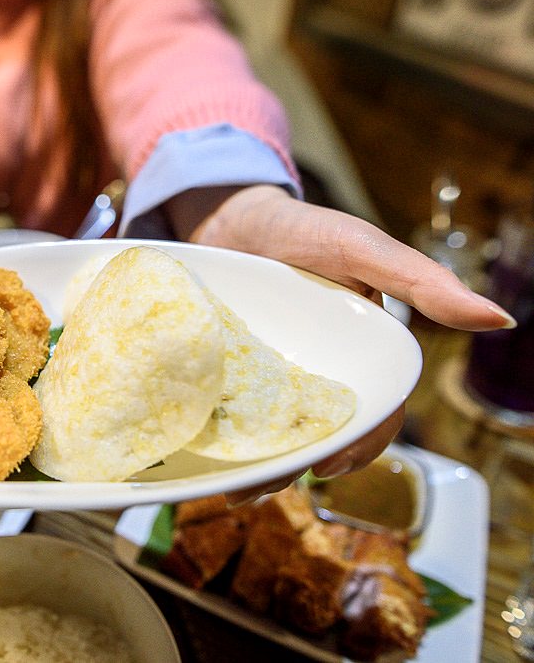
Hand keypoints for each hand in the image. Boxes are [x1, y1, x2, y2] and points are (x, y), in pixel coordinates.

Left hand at [165, 184, 515, 502]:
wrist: (230, 214)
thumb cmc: (304, 229)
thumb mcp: (361, 250)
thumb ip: (422, 281)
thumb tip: (500, 321)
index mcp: (360, 353)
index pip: (371, 412)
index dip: (359, 444)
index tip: (328, 467)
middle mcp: (318, 371)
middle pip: (318, 433)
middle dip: (296, 466)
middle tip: (260, 489)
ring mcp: (271, 374)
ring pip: (273, 432)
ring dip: (258, 465)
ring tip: (233, 490)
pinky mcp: (229, 372)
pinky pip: (229, 412)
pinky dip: (222, 437)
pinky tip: (204, 459)